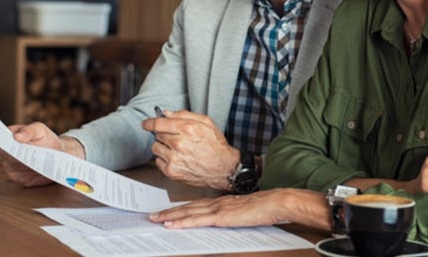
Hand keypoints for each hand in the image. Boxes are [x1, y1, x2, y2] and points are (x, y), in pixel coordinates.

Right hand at [0, 122, 85, 186]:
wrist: (58, 154)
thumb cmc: (47, 140)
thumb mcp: (40, 130)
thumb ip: (29, 131)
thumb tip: (17, 136)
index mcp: (11, 136)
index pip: (3, 138)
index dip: (6, 140)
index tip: (13, 142)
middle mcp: (8, 151)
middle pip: (6, 154)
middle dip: (16, 154)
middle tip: (29, 152)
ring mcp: (11, 165)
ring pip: (12, 166)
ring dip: (23, 164)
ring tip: (36, 161)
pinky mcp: (17, 177)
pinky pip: (19, 177)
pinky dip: (27, 174)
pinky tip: (37, 170)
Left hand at [141, 110, 238, 189]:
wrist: (223, 168)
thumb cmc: (216, 146)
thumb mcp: (205, 123)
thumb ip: (184, 115)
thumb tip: (166, 113)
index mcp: (187, 129)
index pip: (159, 123)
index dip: (150, 122)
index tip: (146, 123)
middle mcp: (179, 143)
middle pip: (157, 135)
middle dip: (163, 134)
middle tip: (175, 138)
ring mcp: (174, 158)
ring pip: (156, 148)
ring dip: (163, 147)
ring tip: (176, 149)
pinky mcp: (172, 171)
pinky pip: (158, 161)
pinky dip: (164, 159)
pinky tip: (177, 158)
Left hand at [149, 188, 328, 229]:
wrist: (276, 202)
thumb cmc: (265, 208)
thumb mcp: (244, 211)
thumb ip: (232, 214)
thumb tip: (223, 219)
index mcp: (221, 202)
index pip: (195, 205)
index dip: (179, 209)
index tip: (166, 212)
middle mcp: (216, 203)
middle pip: (187, 207)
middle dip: (168, 212)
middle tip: (151, 215)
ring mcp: (218, 209)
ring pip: (188, 212)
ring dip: (170, 217)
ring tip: (155, 220)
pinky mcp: (221, 216)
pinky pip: (197, 220)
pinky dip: (182, 221)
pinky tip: (172, 224)